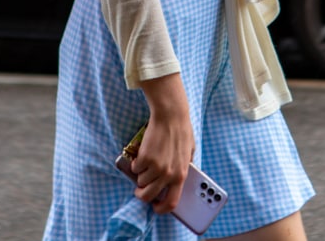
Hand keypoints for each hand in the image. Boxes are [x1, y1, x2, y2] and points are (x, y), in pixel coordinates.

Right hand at [134, 74, 194, 212]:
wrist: (171, 116)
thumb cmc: (181, 132)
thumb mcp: (189, 153)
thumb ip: (183, 168)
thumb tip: (176, 181)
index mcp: (181, 175)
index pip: (171, 202)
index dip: (161, 208)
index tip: (155, 207)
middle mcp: (168, 174)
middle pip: (149, 196)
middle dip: (141, 195)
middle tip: (139, 190)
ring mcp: (156, 167)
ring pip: (140, 182)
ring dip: (140, 176)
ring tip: (145, 165)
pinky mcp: (145, 158)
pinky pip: (135, 168)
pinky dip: (135, 164)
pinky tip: (142, 155)